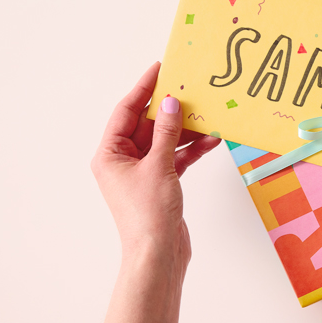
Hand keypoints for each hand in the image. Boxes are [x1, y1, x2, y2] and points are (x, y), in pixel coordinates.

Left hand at [90, 62, 219, 268]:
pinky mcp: (161, 182)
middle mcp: (123, 161)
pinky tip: (211, 139)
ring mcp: (143, 172)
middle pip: (148, 124)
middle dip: (170, 109)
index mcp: (110, 154)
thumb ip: (167, 132)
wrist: (159, 253)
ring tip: (207, 113)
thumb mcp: (159, 166)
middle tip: (189, 87)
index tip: (160, 69)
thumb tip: (171, 103)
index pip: (127, 111)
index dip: (144, 88)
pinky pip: (176, 157)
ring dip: (186, 129)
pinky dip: (192, 149)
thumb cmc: (149, 214)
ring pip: (165, 140)